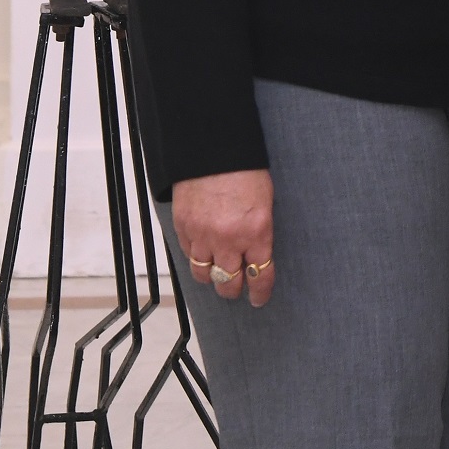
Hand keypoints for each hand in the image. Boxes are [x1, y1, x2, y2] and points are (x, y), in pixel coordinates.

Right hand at [173, 169, 274, 307]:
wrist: (212, 149)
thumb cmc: (245, 170)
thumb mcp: (265, 200)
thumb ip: (260, 231)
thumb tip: (256, 254)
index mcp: (256, 231)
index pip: (259, 275)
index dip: (259, 292)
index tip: (258, 299)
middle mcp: (229, 239)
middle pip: (228, 282)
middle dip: (233, 289)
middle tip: (236, 288)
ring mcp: (203, 235)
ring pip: (204, 274)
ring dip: (212, 277)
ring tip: (217, 273)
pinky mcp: (184, 228)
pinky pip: (189, 255)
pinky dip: (196, 257)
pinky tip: (203, 251)